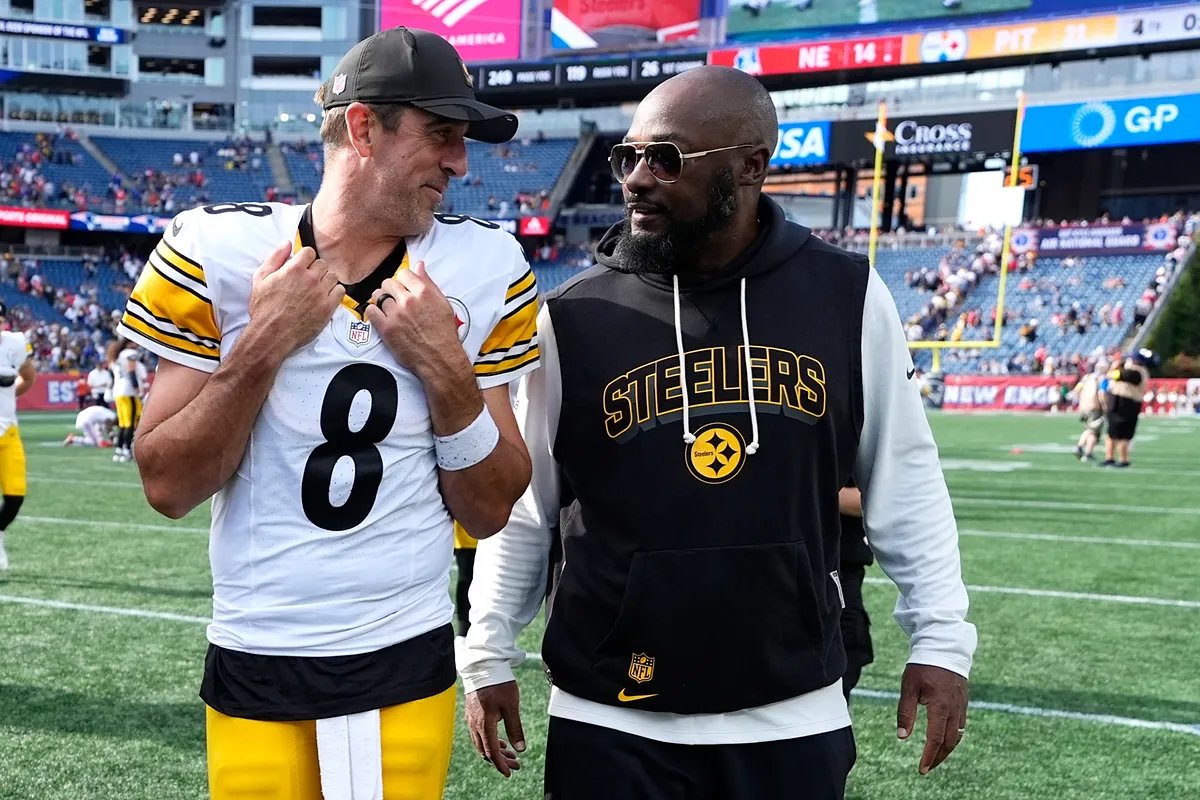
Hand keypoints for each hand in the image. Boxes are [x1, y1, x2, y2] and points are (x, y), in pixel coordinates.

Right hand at [248, 242, 343, 355]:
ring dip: (326, 280)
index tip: (302, 267)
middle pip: (322, 264)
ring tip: (316, 289)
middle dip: (315, 270)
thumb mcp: (261, 278)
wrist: (272, 334)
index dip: (305, 259)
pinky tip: (324, 298)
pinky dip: (334, 293)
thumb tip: (287, 243)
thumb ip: (275, 258)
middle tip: (308, 281)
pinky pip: (340, 291)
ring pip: (333, 276)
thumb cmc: (264, 308)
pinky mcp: (328, 307)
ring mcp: (321, 293)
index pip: (310, 252)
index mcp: (294, 269)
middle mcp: (310, 279)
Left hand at [364, 261, 467, 380]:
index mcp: (424, 292)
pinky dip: (373, 312)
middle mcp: (409, 301)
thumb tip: (419, 266)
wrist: (439, 358)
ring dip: (381, 300)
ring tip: (387, 309)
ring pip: (377, 295)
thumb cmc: (443, 334)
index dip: (402, 280)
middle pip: (388, 283)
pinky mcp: (386, 328)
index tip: (403, 287)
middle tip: (394, 299)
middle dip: (390, 289)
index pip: (404, 273)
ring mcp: (396, 315)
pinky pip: (371, 311)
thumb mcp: (443, 304)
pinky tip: (380, 317)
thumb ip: (428, 283)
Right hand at [465, 681, 525, 777]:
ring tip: (509, 754)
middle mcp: (475, 725)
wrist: (483, 667)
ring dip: (495, 751)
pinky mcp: (471, 713)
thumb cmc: (499, 684)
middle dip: (500, 760)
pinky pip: (477, 735)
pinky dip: (488, 741)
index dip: (501, 764)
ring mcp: (471, 719)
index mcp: (485, 725)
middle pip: (485, 751)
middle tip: (515, 765)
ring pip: (481, 743)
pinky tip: (499, 740)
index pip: (492, 752)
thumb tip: (520, 749)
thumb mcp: (511, 706)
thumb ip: (515, 728)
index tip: (509, 772)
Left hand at [896, 664, 968, 774]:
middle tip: (927, 768)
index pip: (935, 739)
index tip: (921, 769)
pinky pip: (960, 726)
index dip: (928, 756)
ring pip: (956, 736)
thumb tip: (902, 737)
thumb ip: (905, 712)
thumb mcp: (909, 687)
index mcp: (940, 706)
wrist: (944, 647)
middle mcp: (954, 709)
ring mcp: (961, 706)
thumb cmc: (922, 666)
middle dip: (938, 757)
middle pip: (949, 742)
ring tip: (934, 758)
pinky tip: (944, 740)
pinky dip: (953, 737)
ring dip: (946, 750)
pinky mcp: (963, 702)